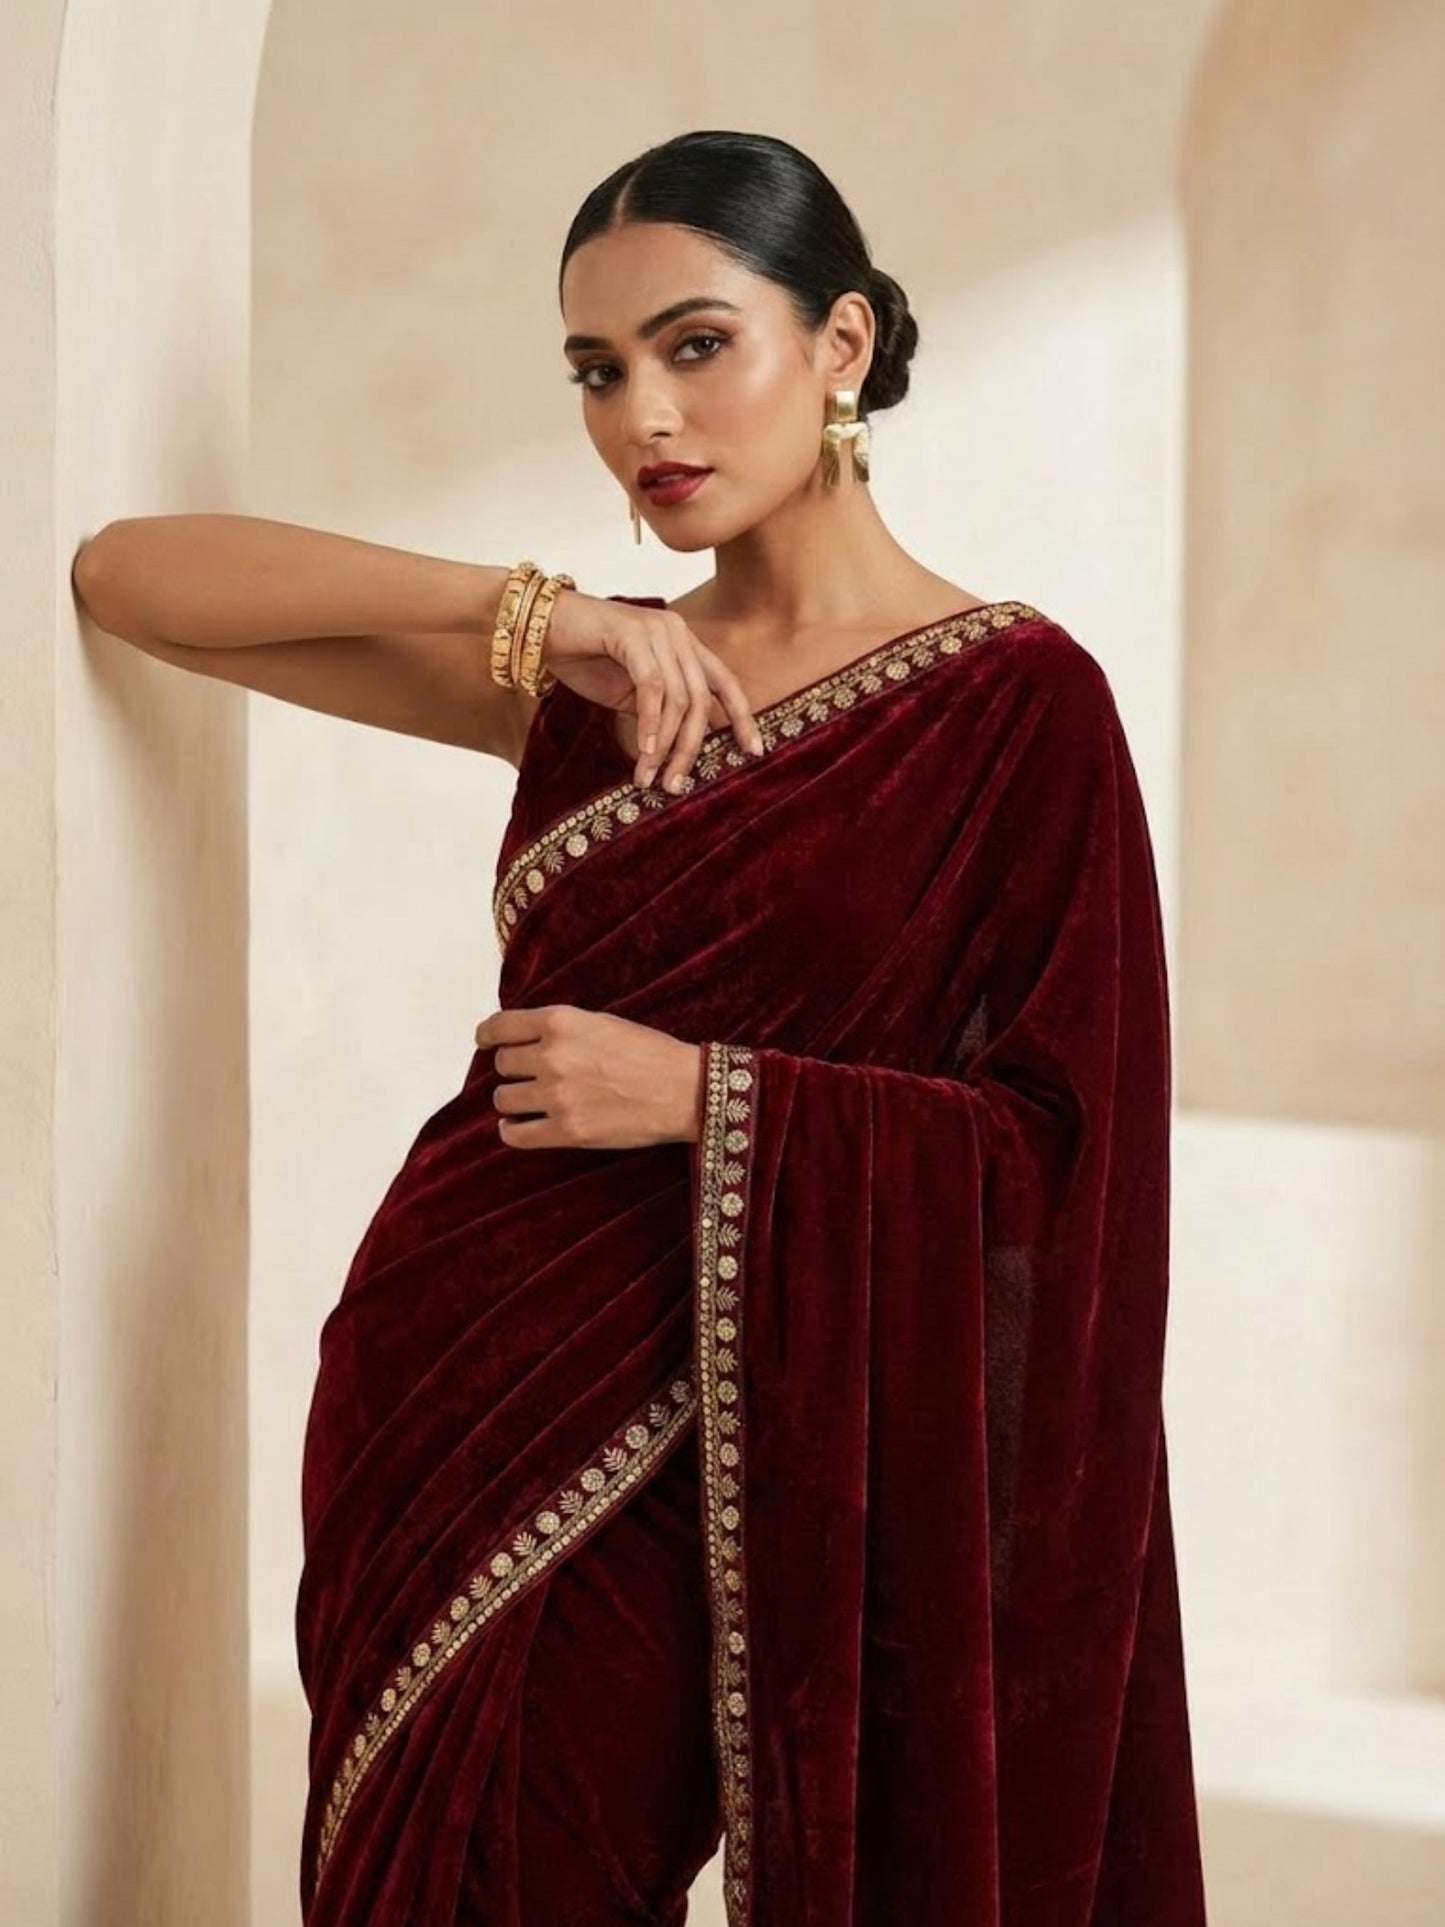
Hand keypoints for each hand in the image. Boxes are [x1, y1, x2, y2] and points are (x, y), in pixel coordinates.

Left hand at [473, 1003, 702, 1149]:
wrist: (684, 1091)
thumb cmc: (650, 1053)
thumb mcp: (601, 1021)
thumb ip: (560, 1028)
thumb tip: (524, 1040)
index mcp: (561, 1022)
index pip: (500, 1027)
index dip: (488, 1036)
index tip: (486, 1041)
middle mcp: (552, 1056)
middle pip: (502, 1064)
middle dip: (512, 1069)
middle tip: (528, 1075)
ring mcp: (557, 1095)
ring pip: (504, 1098)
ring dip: (513, 1100)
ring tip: (528, 1101)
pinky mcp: (566, 1131)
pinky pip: (515, 1135)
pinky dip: (511, 1131)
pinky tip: (519, 1126)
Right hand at [542, 589, 766, 791]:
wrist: (538, 630)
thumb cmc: (582, 660)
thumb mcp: (630, 693)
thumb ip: (660, 712)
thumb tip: (681, 751)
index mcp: (683, 644)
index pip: (725, 682)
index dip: (742, 717)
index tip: (753, 751)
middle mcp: (677, 633)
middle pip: (703, 699)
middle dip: (692, 748)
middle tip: (676, 785)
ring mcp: (657, 629)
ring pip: (680, 698)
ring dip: (666, 745)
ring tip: (649, 776)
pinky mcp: (633, 634)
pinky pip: (653, 687)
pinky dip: (650, 723)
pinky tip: (642, 751)